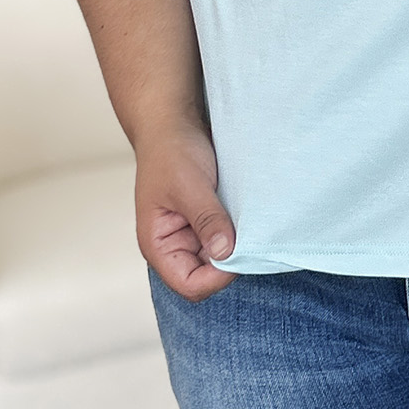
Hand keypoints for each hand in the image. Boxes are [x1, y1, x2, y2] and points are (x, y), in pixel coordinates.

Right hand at [134, 120, 237, 301]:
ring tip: (248, 223)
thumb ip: (206, 220)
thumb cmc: (171, 152)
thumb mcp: (189, 186)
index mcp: (158, 245)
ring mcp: (191, 234)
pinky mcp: (205, 220)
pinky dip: (237, 231)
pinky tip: (247, 216)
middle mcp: (174, 245)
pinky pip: (225, 238)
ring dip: (235, 245)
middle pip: (206, 276)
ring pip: (219, 258)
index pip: (189, 284)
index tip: (239, 252)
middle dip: (228, 261)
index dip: (216, 277)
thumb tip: (225, 252)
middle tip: (249, 237)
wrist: (173, 124)